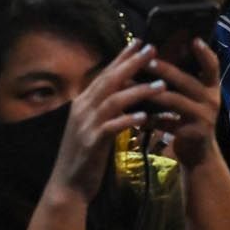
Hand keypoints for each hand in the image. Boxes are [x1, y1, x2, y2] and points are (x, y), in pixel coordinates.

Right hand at [47, 41, 161, 202]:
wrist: (68, 186)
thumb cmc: (85, 155)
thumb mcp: (94, 125)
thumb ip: (106, 107)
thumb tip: (125, 90)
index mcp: (84, 102)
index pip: (105, 73)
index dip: (122, 57)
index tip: (140, 42)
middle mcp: (82, 109)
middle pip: (110, 80)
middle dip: (132, 64)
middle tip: (152, 50)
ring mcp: (85, 125)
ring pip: (114, 101)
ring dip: (138, 91)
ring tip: (161, 84)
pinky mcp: (91, 143)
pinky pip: (112, 127)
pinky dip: (128, 120)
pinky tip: (145, 118)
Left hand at [142, 39, 221, 167]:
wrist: (199, 155)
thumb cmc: (191, 120)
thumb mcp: (193, 100)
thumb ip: (182, 83)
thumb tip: (157, 56)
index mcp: (211, 88)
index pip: (212, 66)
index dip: (204, 53)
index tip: (194, 39)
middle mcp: (211, 100)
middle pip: (187, 81)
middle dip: (166, 70)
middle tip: (148, 61)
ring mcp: (204, 117)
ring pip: (174, 101)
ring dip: (151, 93)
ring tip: (132, 86)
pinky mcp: (193, 133)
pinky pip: (167, 123)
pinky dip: (150, 120)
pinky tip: (136, 119)